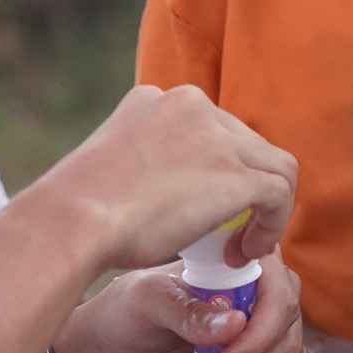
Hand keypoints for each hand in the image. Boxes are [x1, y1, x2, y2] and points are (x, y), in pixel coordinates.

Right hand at [33, 84, 297, 279]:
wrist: (73, 220)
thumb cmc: (82, 211)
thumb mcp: (115, 168)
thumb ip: (148, 164)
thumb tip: (173, 195)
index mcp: (157, 100)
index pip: (211, 131)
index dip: (215, 173)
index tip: (200, 212)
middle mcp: (191, 104)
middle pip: (246, 146)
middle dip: (242, 190)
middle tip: (222, 235)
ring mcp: (216, 136)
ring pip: (273, 166)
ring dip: (264, 209)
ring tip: (236, 246)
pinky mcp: (234, 173)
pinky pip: (279, 193)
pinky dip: (272, 225)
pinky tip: (244, 252)